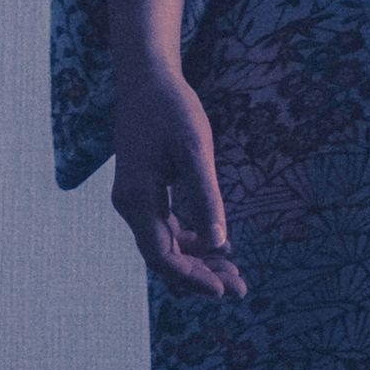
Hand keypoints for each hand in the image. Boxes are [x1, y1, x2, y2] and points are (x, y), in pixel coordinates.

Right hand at [110, 61, 246, 299]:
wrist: (145, 79)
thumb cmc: (171, 108)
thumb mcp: (196, 149)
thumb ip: (206, 196)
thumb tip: (220, 244)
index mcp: (137, 198)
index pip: (162, 256)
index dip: (191, 277)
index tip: (223, 290)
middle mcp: (130, 204)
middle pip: (163, 257)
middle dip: (201, 275)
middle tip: (240, 288)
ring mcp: (134, 200)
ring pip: (165, 245)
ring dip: (198, 261)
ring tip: (235, 273)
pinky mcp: (143, 192)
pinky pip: (165, 228)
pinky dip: (191, 241)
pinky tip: (218, 246)